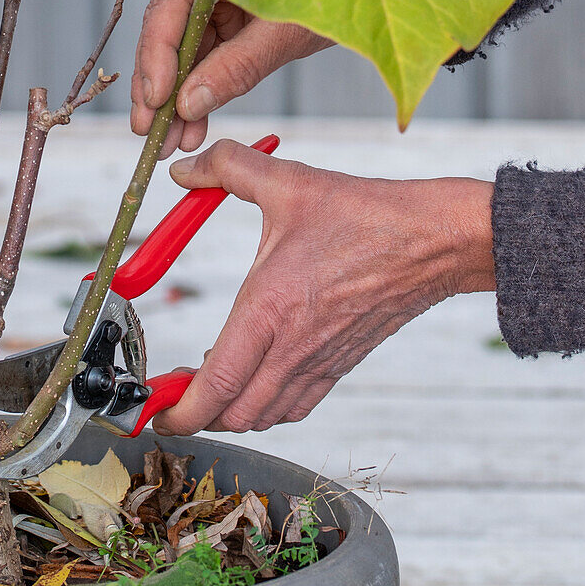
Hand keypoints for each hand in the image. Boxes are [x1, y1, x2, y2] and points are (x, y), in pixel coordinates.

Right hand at [130, 0, 331, 157]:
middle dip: (158, 86)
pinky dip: (200, 84)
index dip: (156, 59)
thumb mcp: (289, 31)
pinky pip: (206, 48)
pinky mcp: (229, 7)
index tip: (156, 104)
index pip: (168, 7)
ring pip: (183, 45)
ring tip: (173, 140)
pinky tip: (193, 122)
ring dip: (177, 94)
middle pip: (167, 28)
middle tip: (151, 134)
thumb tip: (188, 106)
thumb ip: (238, 66)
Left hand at [152, 140, 494, 434]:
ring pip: (263, 417)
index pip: (214, 385)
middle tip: (171, 388)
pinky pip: (294, 406)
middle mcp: (291, 347)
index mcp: (269, 309)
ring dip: (229, 412)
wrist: (433, 240)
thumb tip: (181, 169)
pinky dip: (265, 406)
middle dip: (194, 413)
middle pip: (232, 415)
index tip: (151, 404)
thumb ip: (227, 168)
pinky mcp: (339, 365)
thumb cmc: (364, 215)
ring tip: (207, 384)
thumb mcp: (288, 181)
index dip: (177, 408)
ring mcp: (318, 362)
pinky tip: (254, 379)